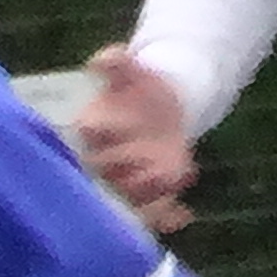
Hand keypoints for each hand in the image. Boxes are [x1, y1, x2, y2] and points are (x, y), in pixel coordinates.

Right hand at [73, 46, 196, 229]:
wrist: (162, 107)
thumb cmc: (139, 90)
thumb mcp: (130, 71)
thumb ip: (116, 64)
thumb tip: (102, 59)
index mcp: (92, 131)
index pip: (94, 146)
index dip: (114, 149)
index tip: (134, 139)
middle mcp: (102, 164)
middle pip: (112, 180)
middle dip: (136, 178)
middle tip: (163, 169)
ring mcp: (124, 183)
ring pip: (130, 203)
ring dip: (152, 202)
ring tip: (175, 184)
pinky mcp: (146, 197)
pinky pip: (152, 215)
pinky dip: (168, 218)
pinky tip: (184, 214)